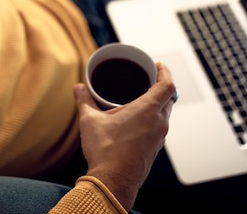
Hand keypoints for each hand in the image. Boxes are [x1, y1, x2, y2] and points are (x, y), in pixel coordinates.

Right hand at [74, 62, 176, 210]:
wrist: (112, 181)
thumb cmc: (105, 151)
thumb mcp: (90, 120)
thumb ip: (84, 101)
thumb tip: (78, 88)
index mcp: (147, 110)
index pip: (168, 85)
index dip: (165, 72)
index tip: (159, 65)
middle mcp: (158, 123)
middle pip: (168, 98)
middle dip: (160, 86)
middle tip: (148, 79)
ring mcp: (159, 138)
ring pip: (165, 114)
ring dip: (156, 104)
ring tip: (139, 99)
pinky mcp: (154, 149)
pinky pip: (159, 127)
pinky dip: (152, 119)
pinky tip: (135, 121)